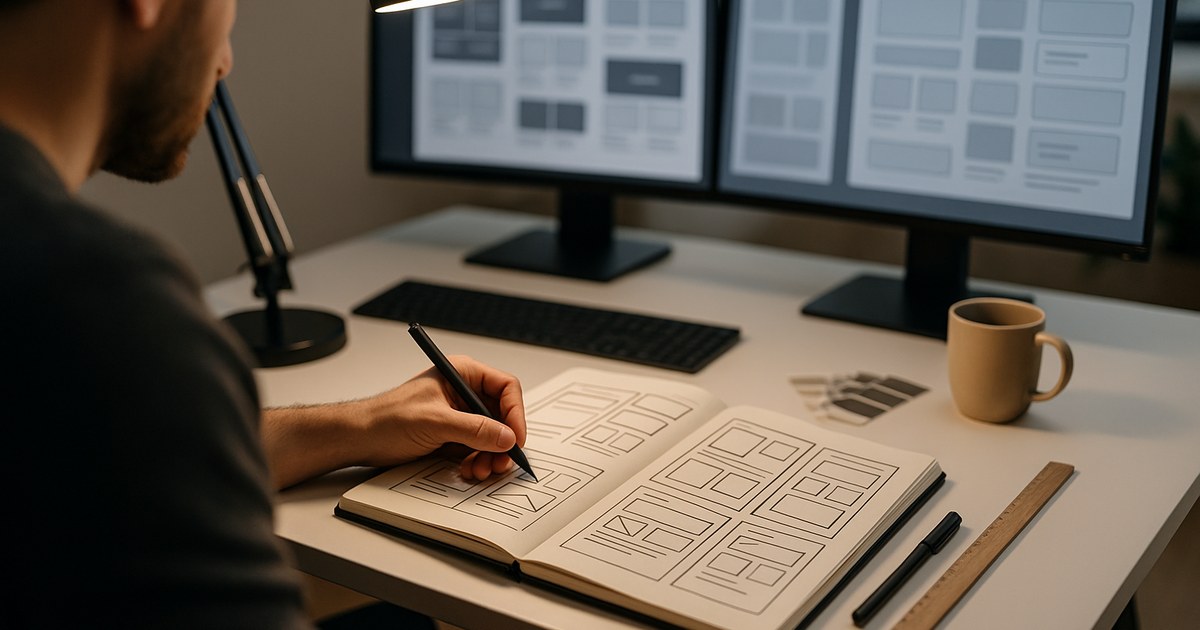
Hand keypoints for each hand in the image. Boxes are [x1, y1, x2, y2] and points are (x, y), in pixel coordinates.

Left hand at [352, 355, 526, 479]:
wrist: (360, 439)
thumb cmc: (386, 418)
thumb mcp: (434, 421)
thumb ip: (473, 429)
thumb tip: (506, 437)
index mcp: (462, 374)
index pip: (505, 387)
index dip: (515, 413)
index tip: (515, 438)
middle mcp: (464, 392)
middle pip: (502, 415)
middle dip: (503, 441)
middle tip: (501, 461)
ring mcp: (459, 415)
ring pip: (492, 436)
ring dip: (491, 455)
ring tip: (481, 469)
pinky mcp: (452, 435)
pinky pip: (477, 449)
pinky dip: (478, 461)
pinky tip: (468, 470)